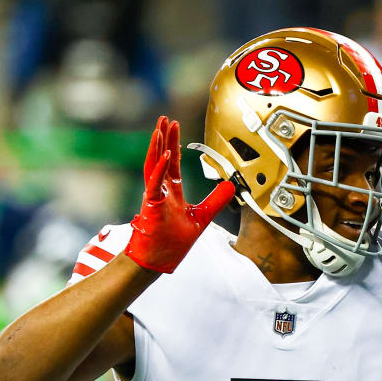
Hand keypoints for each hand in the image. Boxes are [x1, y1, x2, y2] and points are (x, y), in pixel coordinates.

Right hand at [125, 116, 235, 272]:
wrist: (157, 261)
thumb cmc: (172, 243)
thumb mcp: (202, 217)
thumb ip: (216, 201)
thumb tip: (230, 186)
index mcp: (171, 193)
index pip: (173, 164)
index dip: (175, 146)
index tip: (175, 129)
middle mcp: (160, 191)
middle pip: (162, 158)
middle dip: (164, 138)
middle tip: (166, 119)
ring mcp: (154, 196)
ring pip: (154, 164)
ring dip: (158, 145)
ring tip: (160, 126)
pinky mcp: (151, 204)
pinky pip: (155, 182)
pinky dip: (161, 167)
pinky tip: (167, 153)